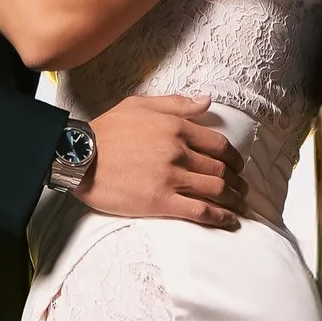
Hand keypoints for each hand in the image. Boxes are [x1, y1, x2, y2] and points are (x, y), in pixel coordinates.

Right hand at [84, 95, 242, 229]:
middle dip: (237, 180)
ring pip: (216, 189)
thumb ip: (177, 103)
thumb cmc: (106, 130)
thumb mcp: (140, 105)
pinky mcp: (161, 202)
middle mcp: (179, 152)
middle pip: (220, 169)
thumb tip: (207, 100)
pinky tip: (230, 221)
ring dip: (234, 198)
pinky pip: (200, 211)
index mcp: (176, 128)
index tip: (238, 165)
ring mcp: (171, 178)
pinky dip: (220, 217)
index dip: (233, 157)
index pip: (218, 144)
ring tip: (240, 204)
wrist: (78, 156)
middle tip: (242, 188)